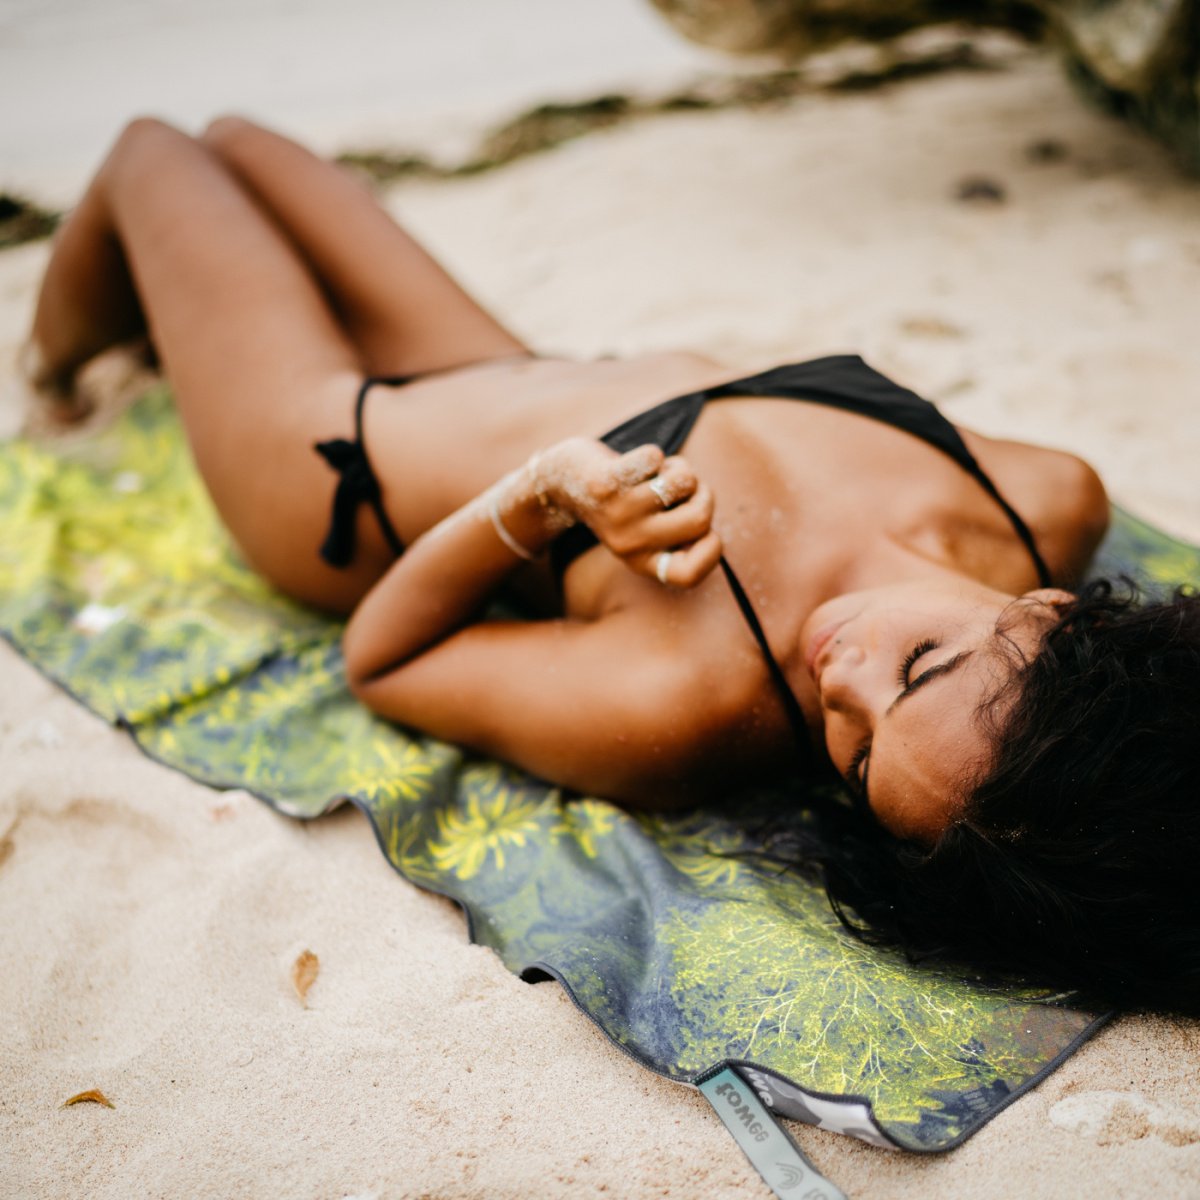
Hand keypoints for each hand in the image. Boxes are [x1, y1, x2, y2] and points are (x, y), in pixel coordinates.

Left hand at [534, 438, 722, 587]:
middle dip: (704, 493)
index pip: (689, 575)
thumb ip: (678, 532)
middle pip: (700, 519)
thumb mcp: (646, 530)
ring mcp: (617, 513)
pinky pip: (655, 458)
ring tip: (658, 473)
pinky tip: (637, 463)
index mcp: (643, 561)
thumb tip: (707, 528)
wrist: (561, 483)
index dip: (713, 551)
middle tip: (685, 488)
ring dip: (678, 468)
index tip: (707, 531)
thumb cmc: (621, 503)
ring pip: (683, 482)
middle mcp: (630, 543)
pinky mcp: (605, 483)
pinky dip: (653, 453)